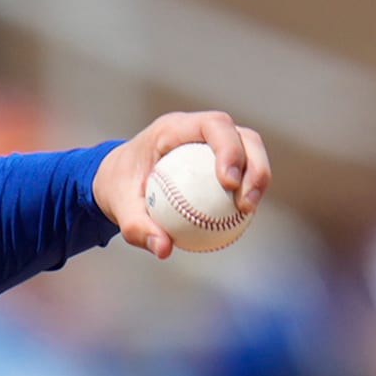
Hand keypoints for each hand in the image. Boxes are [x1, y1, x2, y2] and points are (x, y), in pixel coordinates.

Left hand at [91, 110, 270, 259]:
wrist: (117, 178)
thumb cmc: (118, 187)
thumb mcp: (118, 207)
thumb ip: (137, 227)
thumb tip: (164, 249)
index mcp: (173, 128)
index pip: (213, 126)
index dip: (229, 149)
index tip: (229, 183)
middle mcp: (197, 129)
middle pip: (242, 136)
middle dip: (255, 166)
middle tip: (246, 203)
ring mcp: (212, 141)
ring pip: (250, 151)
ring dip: (258, 177)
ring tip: (248, 210)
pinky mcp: (219, 157)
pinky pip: (242, 170)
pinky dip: (247, 189)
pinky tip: (243, 217)